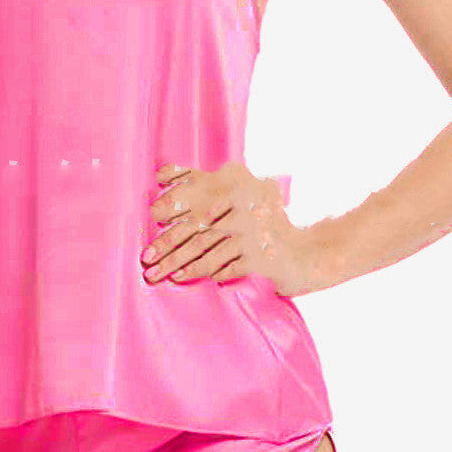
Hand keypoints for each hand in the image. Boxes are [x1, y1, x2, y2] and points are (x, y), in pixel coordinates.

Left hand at [141, 162, 337, 297]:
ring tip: (161, 274)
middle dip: (168, 245)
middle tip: (146, 259)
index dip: (171, 209)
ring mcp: (253, 231)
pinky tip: (186, 278)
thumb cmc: (265, 221)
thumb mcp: (243, 190)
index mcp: (238, 183)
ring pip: (206, 250)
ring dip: (180, 264)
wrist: (305, 253)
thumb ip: (206, 178)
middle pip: (196, 227)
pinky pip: (223, 266)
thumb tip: (161, 173)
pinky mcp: (259, 256)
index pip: (197, 195)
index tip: (151, 220)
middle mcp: (247, 203)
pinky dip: (204, 273)